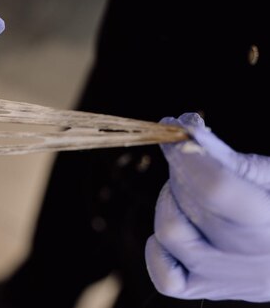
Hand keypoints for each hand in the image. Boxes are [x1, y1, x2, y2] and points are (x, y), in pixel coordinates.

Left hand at [146, 113, 269, 301]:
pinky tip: (179, 225)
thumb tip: (183, 127)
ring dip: (171, 200)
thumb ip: (226, 155)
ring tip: (191, 192)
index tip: (174, 128)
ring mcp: (222, 278)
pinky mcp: (201, 289)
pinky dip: (158, 246)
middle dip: (181, 168)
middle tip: (190, 156)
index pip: (215, 188)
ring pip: (169, 232)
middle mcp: (247, 257)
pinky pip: (162, 273)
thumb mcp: (269, 174)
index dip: (187, 153)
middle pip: (189, 203)